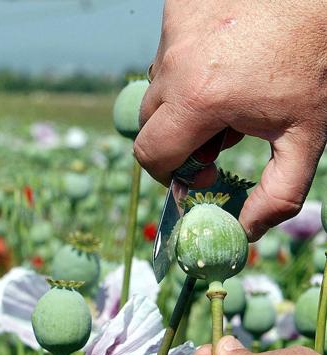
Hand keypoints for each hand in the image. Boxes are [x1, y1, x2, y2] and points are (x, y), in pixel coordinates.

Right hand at [136, 0, 326, 240]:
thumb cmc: (317, 63)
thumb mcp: (308, 133)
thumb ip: (279, 191)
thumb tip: (248, 231)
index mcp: (199, 102)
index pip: (150, 154)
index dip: (167, 172)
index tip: (194, 172)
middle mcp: (175, 66)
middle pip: (147, 122)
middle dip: (176, 137)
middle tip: (217, 133)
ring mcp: (173, 33)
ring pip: (158, 85)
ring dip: (182, 98)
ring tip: (227, 89)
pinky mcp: (177, 9)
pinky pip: (168, 50)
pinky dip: (189, 62)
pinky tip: (223, 54)